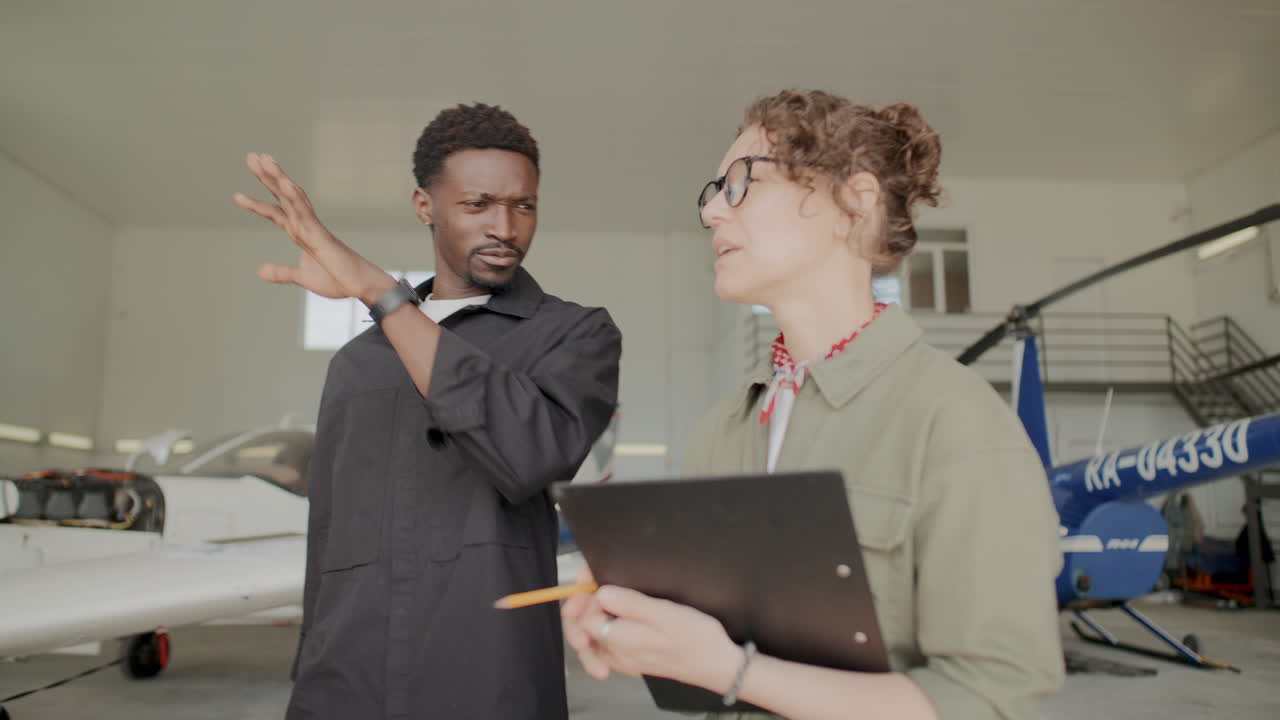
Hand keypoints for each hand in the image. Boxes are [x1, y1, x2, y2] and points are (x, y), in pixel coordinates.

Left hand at [233, 152, 391, 301]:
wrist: (361, 288)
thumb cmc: (339, 280)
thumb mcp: (303, 277)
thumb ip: (282, 272)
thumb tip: (259, 271)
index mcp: (300, 234)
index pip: (275, 213)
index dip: (256, 204)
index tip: (236, 195)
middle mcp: (305, 226)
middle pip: (282, 197)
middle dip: (267, 176)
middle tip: (251, 156)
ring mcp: (314, 228)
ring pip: (293, 197)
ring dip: (279, 177)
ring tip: (264, 159)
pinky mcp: (322, 236)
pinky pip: (306, 213)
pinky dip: (295, 198)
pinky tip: (284, 183)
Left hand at [562, 567, 742, 692]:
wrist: (716, 664)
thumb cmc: (696, 638)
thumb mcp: (665, 612)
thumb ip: (630, 603)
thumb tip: (601, 592)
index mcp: (620, 641)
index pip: (583, 617)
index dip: (586, 594)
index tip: (595, 576)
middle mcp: (616, 654)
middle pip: (581, 630)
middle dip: (580, 606)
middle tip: (589, 582)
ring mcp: (622, 660)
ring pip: (590, 639)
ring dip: (587, 618)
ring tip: (593, 597)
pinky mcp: (632, 661)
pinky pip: (604, 649)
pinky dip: (598, 634)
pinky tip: (607, 620)